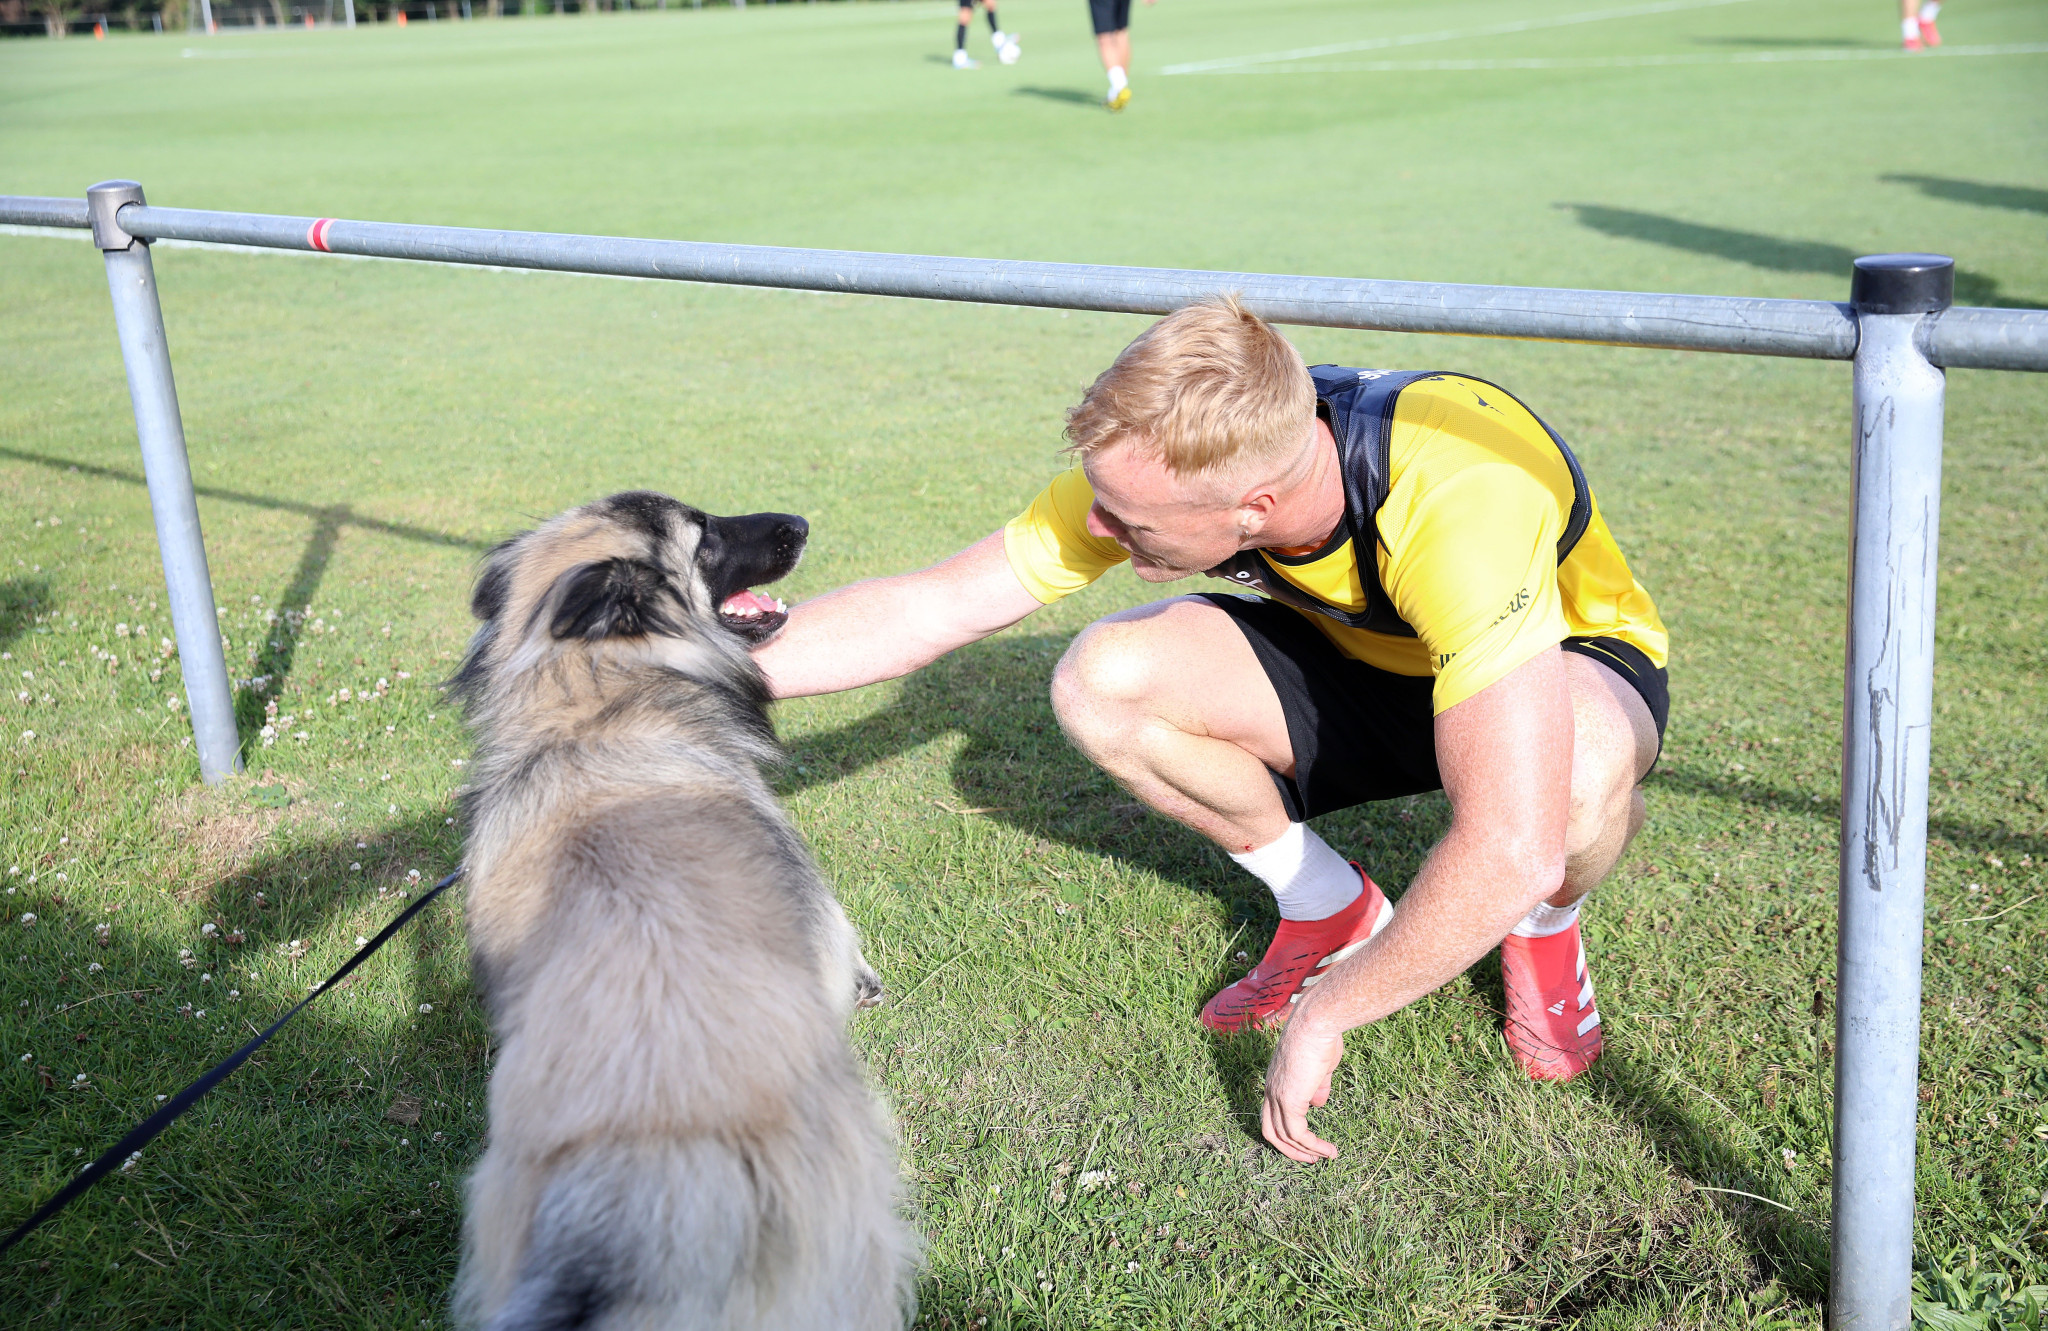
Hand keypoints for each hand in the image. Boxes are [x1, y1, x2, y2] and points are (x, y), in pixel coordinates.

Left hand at [1260, 1018, 1344, 1161]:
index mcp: (1275, 1079)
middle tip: (1310, 1158)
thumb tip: (1318, 1104)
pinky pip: (1297, 1133)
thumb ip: (1317, 1087)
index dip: (1287, 1130)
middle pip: (1270, 1130)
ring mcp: (1277, 1095)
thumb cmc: (1321, 1038)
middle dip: (1290, 1148)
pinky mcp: (1289, 1100)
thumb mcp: (1320, 1067)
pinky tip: (1328, 1150)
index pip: (1272, 1113)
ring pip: (1283, 1136)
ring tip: (1326, 1156)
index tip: (1306, 1140)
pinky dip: (1312, 1145)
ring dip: (1305, 1151)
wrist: (1317, 1023)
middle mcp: (1270, 1089)